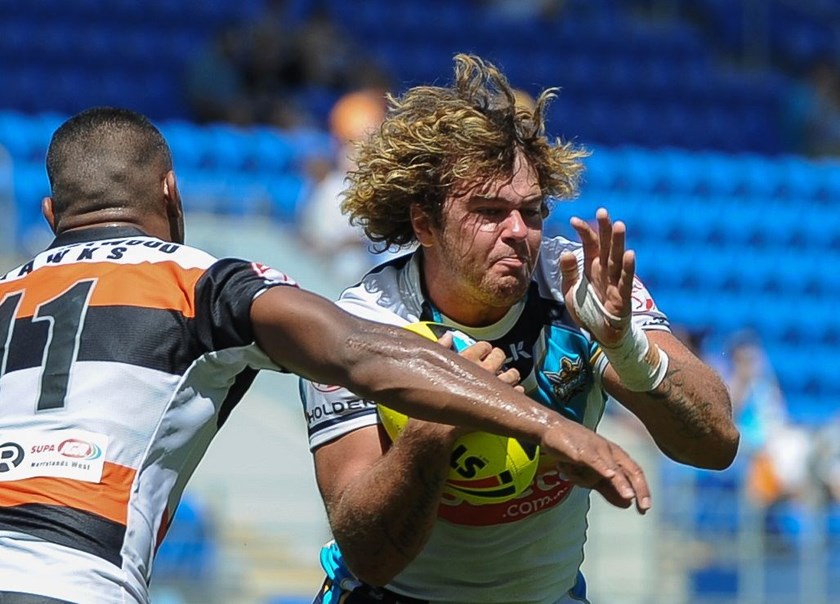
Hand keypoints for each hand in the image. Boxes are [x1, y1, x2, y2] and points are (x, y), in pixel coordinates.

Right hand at [405, 333, 523, 441]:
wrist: (436, 425)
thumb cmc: (432, 396)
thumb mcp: (433, 367)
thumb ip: (441, 348)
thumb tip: (448, 336)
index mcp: (467, 358)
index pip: (483, 346)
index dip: (485, 349)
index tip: (484, 353)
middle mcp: (483, 369)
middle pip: (500, 356)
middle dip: (500, 358)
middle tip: (497, 363)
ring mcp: (493, 385)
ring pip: (512, 374)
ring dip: (512, 375)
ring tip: (509, 377)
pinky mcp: (499, 402)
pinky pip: (517, 393)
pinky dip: (517, 392)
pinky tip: (514, 394)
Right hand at [542, 419, 650, 513]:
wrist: (553, 429)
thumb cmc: (574, 449)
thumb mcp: (593, 473)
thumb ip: (608, 489)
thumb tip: (627, 505)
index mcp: (615, 456)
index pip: (635, 473)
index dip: (643, 490)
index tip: (645, 509)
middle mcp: (610, 452)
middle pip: (630, 470)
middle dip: (639, 489)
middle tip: (644, 507)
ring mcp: (597, 449)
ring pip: (612, 469)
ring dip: (620, 483)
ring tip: (624, 494)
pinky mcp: (581, 450)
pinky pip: (594, 460)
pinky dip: (603, 467)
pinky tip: (610, 474)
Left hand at [559, 208, 634, 347]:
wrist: (600, 334)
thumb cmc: (587, 310)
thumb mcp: (570, 291)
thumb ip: (568, 272)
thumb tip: (565, 252)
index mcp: (592, 267)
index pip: (590, 244)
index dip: (584, 232)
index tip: (574, 220)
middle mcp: (605, 271)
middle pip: (605, 246)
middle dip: (604, 229)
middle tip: (602, 211)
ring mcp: (614, 282)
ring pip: (616, 259)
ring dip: (618, 243)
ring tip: (619, 225)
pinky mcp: (622, 296)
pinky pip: (624, 280)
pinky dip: (627, 268)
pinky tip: (629, 254)